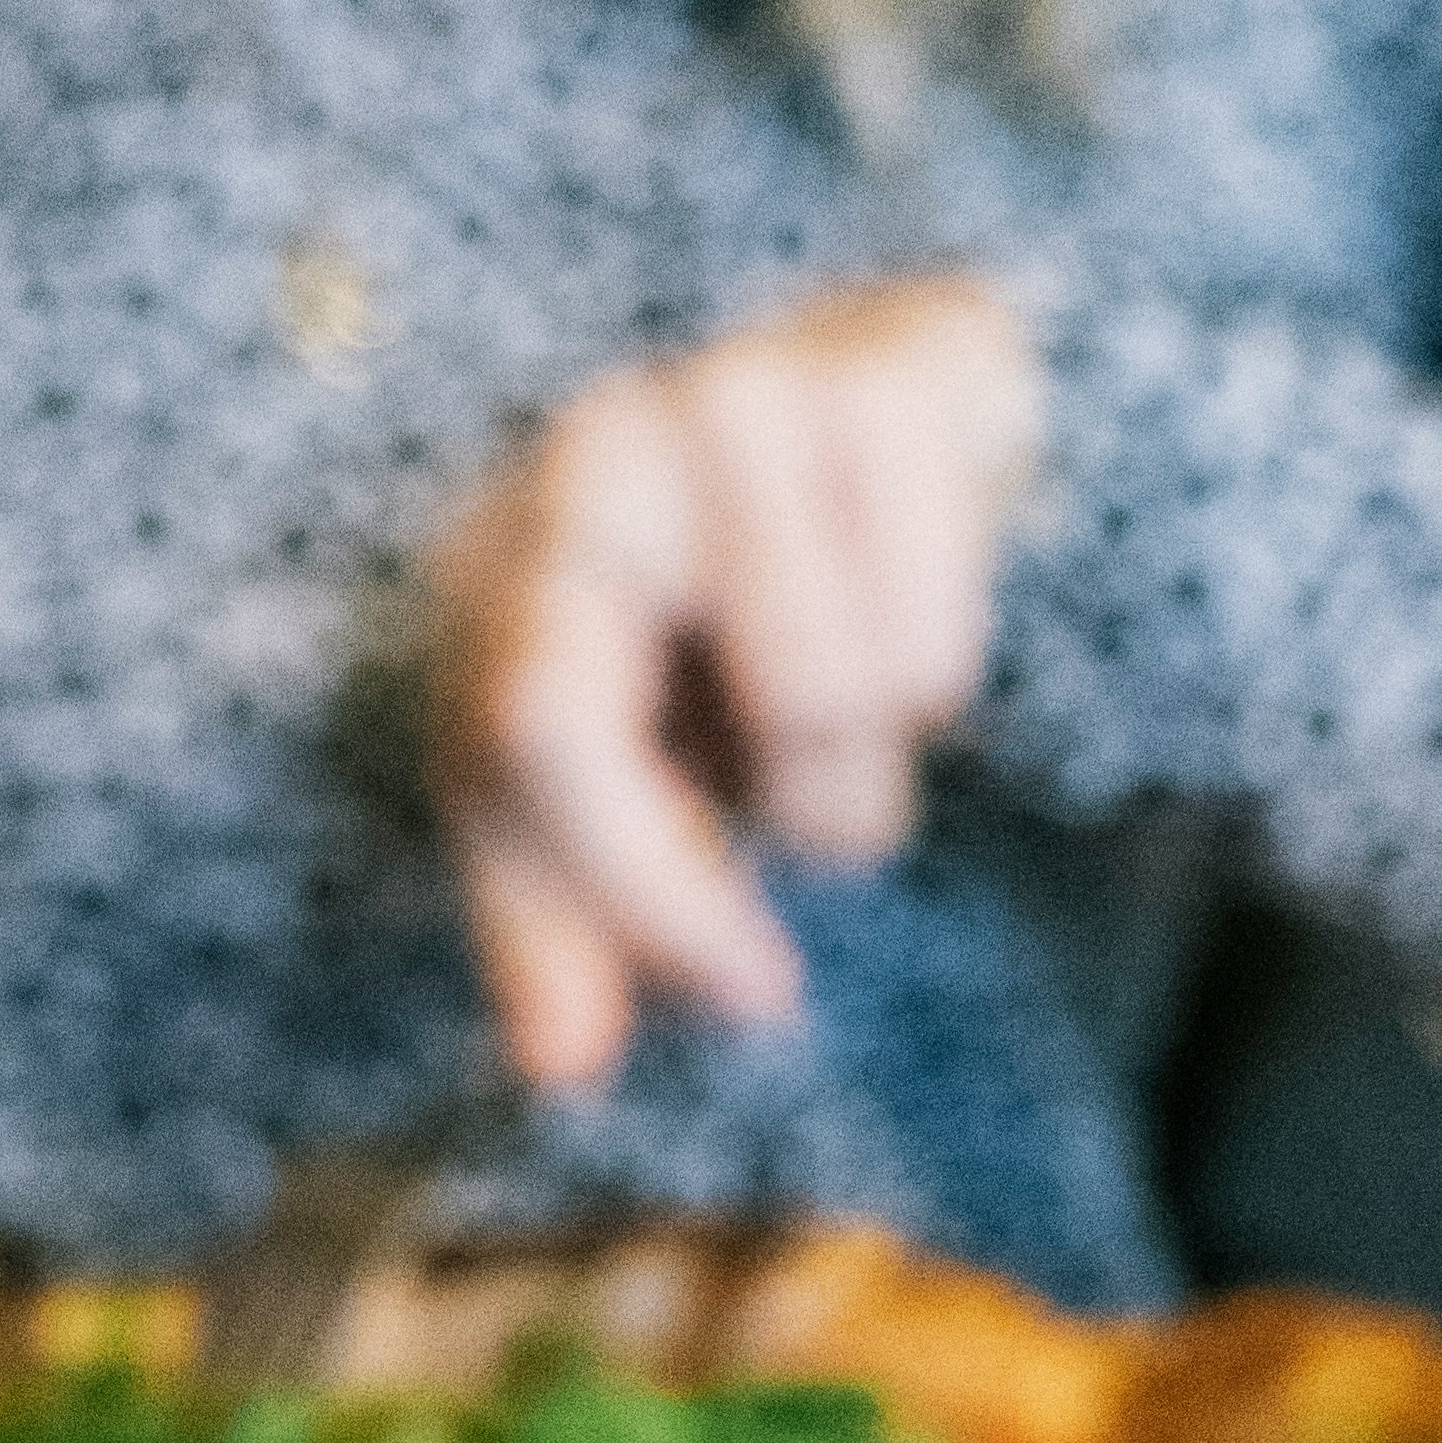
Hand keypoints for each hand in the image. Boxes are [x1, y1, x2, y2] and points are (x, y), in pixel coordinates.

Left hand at [427, 274, 1043, 1088]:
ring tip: (849, 701)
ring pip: (844, 685)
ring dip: (872, 752)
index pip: (543, 729)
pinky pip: (937, 629)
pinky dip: (939, 671)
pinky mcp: (880, 375)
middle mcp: (598, 459)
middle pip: (745, 707)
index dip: (647, 884)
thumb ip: (559, 931)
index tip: (755, 994)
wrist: (843, 421)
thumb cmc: (687, 639)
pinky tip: (901, 608)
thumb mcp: (591, 793)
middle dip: (807, 807)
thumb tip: (562, 1067)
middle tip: (810, 803)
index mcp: (502, 569)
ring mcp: (738, 394)